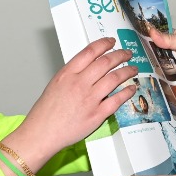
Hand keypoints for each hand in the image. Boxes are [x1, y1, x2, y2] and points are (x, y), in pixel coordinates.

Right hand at [3, 37, 136, 170]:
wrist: (42, 133)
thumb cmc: (46, 112)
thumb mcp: (55, 84)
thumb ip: (72, 74)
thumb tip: (89, 67)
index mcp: (67, 74)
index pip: (90, 51)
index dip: (104, 44)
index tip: (111, 42)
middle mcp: (79, 84)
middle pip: (106, 62)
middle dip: (120, 55)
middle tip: (127, 54)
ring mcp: (89, 99)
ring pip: (115, 78)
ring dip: (127, 71)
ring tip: (133, 69)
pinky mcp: (96, 115)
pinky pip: (117, 100)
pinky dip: (127, 92)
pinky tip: (131, 88)